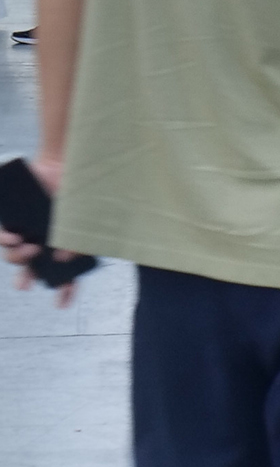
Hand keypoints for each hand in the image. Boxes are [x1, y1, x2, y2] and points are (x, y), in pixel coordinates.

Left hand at [1, 153, 78, 306]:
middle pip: (32, 269)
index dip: (65, 291)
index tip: (61, 305)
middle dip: (27, 277)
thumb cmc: (79, 191)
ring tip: (26, 249)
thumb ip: (77, 240)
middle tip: (25, 282)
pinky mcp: (13, 219)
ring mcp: (27, 231)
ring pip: (14, 256)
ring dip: (17, 259)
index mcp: (64, 246)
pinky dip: (5, 240)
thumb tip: (61, 258)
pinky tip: (13, 238)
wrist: (64, 162)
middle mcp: (43, 242)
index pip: (66, 275)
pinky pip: (3, 236)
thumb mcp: (84, 219)